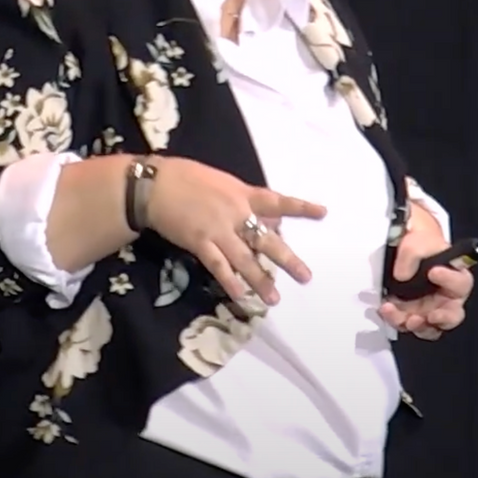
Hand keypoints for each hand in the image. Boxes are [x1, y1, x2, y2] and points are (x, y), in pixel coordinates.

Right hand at [145, 157, 326, 306]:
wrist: (154, 185)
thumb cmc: (186, 178)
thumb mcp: (222, 182)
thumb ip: (243, 200)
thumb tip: (266, 217)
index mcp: (243, 194)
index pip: (277, 202)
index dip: (300, 207)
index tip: (323, 213)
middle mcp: (236, 213)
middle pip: (266, 239)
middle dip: (286, 259)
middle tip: (305, 277)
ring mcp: (218, 230)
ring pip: (244, 259)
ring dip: (259, 281)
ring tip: (274, 299)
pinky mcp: (199, 242)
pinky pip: (217, 266)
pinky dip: (228, 281)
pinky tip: (239, 295)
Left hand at [380, 203, 473, 339]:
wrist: (401, 246)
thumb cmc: (419, 242)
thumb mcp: (417, 240)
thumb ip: (412, 254)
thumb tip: (402, 276)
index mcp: (455, 277)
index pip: (461, 283)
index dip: (450, 280)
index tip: (434, 271)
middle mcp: (445, 298)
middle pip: (453, 315)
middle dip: (443, 318)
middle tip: (432, 316)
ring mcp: (428, 309)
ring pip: (429, 327)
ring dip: (418, 326)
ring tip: (408, 320)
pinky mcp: (409, 314)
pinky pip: (405, 324)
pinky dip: (396, 320)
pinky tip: (386, 309)